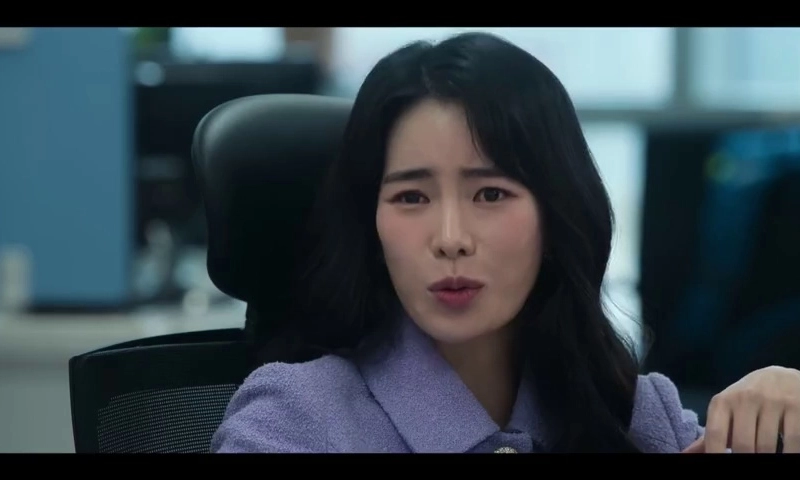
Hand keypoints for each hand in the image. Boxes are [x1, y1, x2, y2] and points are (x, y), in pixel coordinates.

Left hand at [682, 366, 799, 452]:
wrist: (782, 376)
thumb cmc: (748, 400)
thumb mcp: (727, 411)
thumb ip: (710, 435)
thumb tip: (684, 455)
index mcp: (723, 402)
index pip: (714, 434)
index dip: (715, 454)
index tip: (720, 465)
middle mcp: (745, 398)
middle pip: (743, 445)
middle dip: (746, 459)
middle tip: (749, 460)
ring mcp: (772, 401)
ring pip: (767, 446)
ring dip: (767, 457)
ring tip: (765, 455)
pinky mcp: (796, 405)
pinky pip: (792, 441)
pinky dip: (788, 453)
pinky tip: (785, 452)